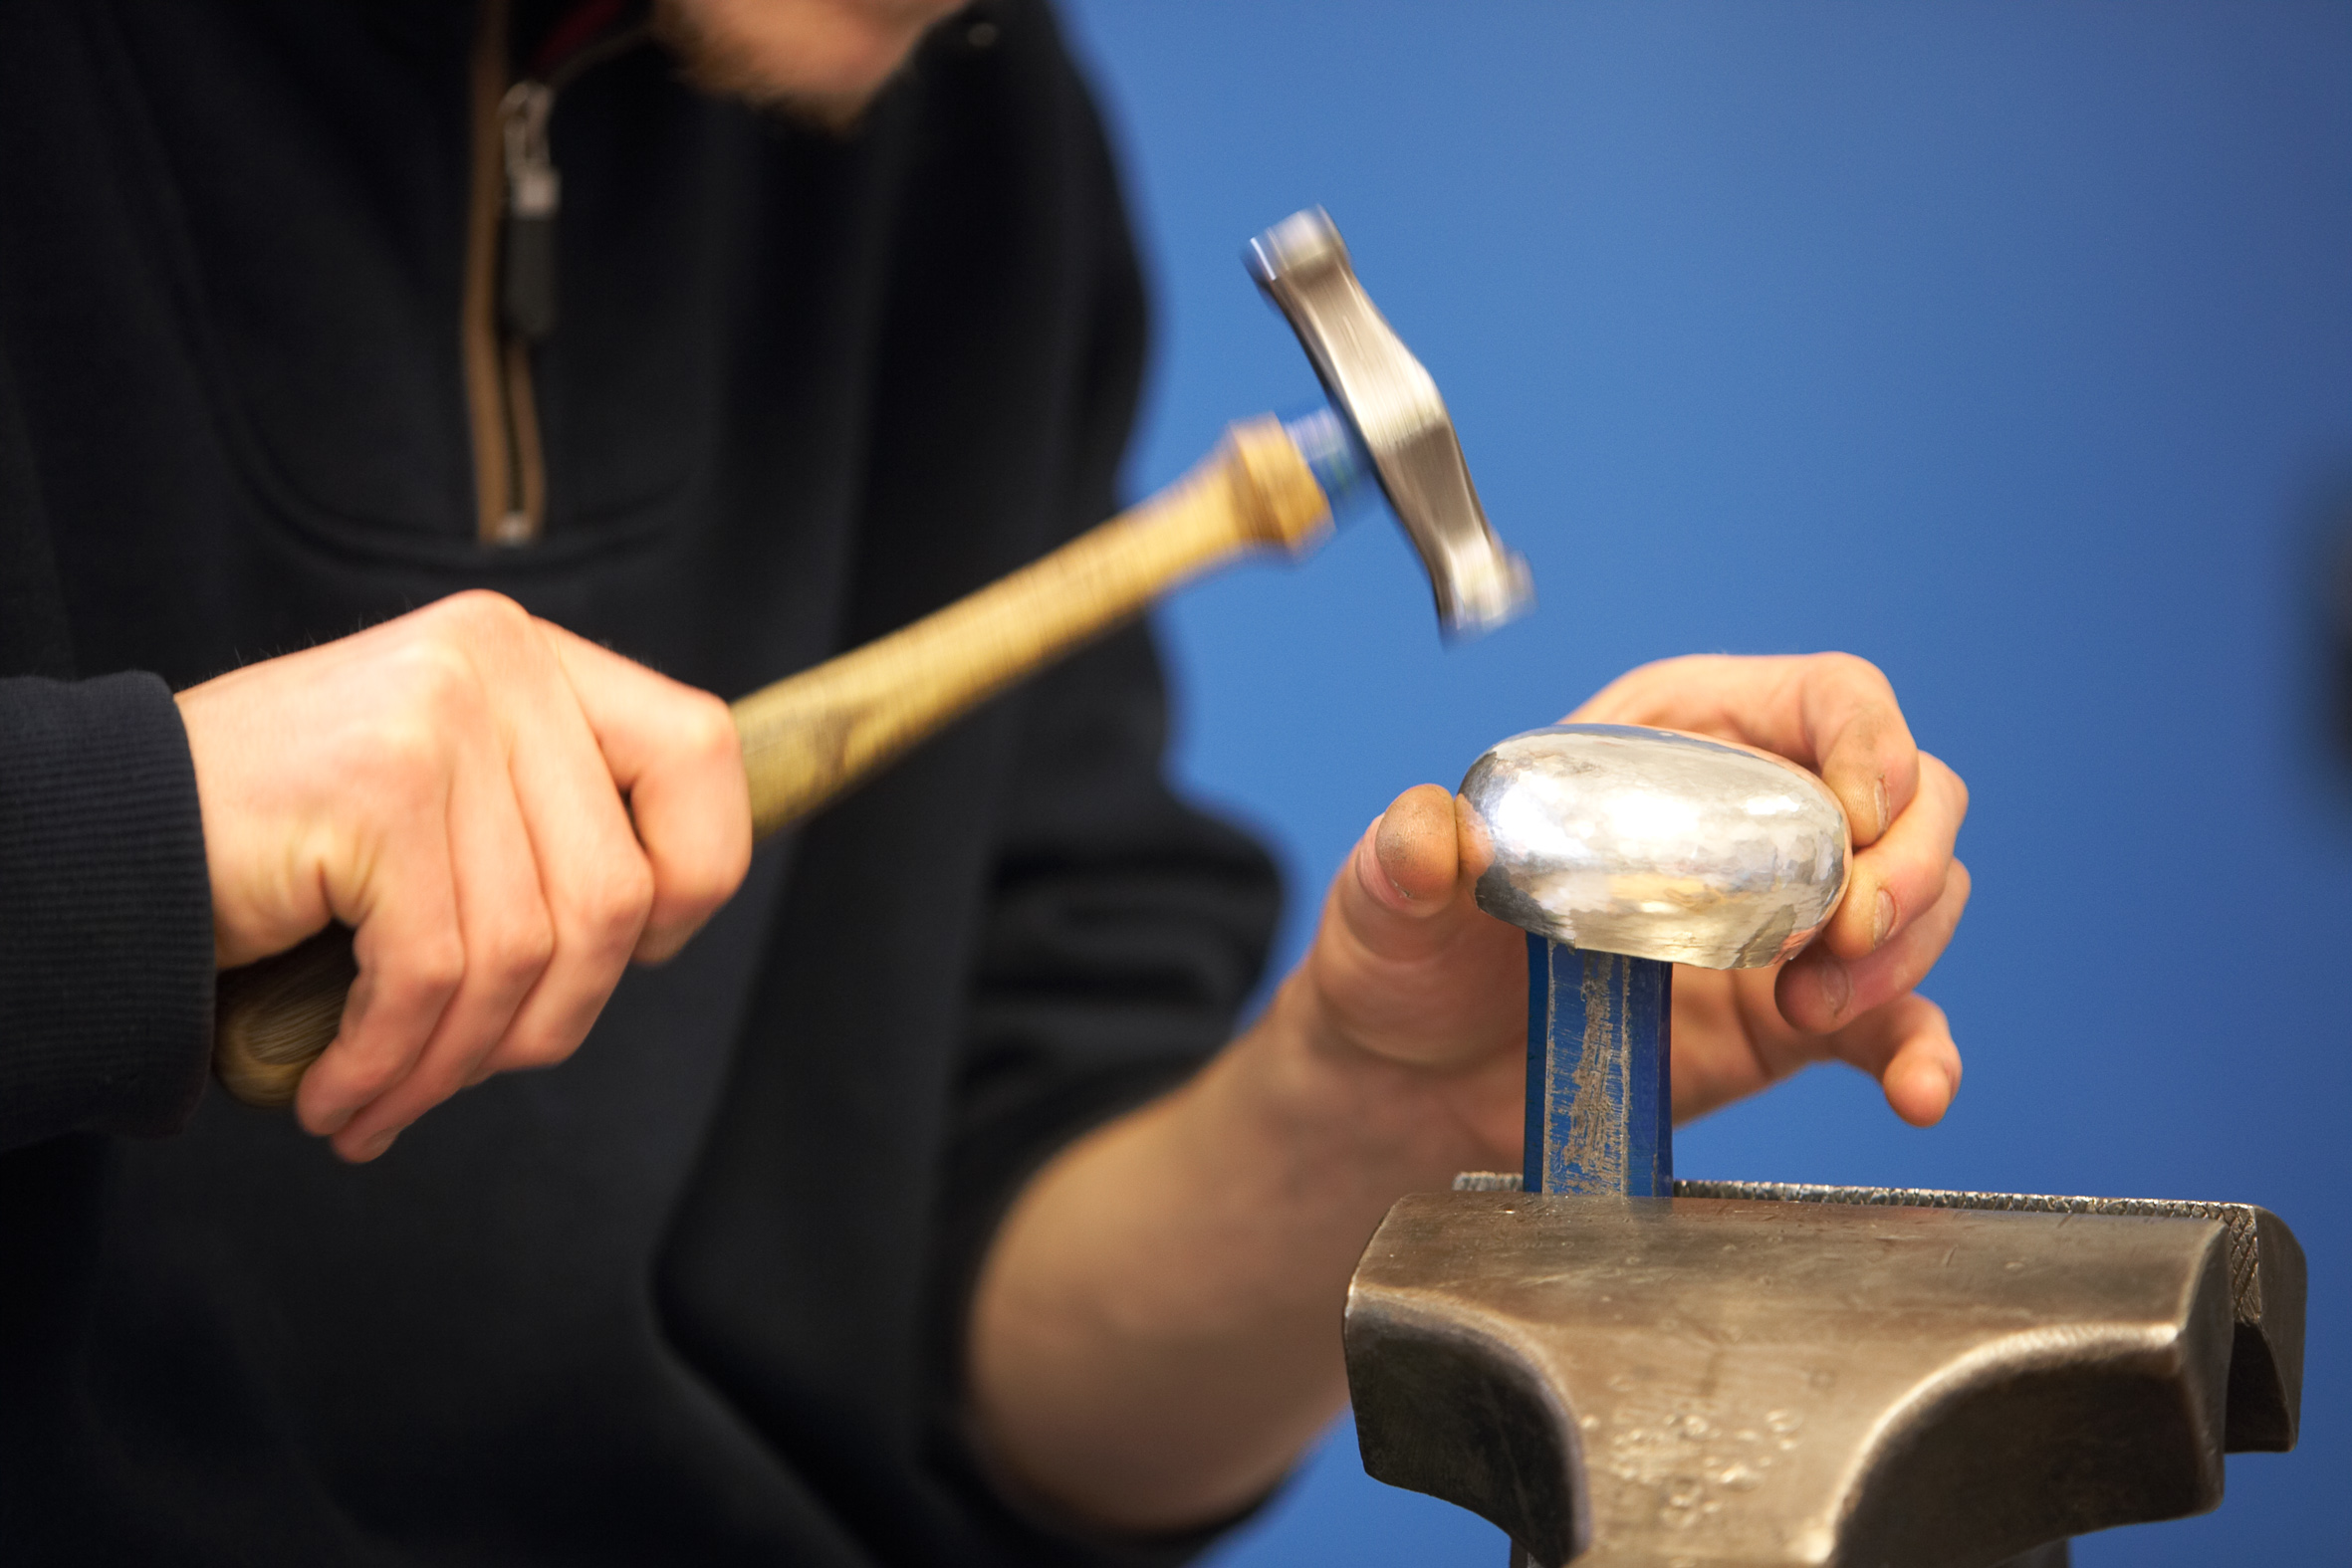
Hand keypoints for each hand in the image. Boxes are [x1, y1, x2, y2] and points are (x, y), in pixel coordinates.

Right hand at [176, 591, 750, 1161]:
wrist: (97, 843)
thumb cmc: (278, 846)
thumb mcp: (447, 804)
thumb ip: (547, 830)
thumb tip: (660, 930)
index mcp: (532, 656)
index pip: (700, 752)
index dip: (696, 875)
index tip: (635, 954)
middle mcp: (497, 661)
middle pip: (615, 890)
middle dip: (549, 1020)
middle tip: (468, 1069)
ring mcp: (437, 714)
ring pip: (527, 950)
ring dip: (457, 1061)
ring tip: (387, 1098)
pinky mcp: (376, 787)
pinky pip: (434, 974)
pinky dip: (392, 1061)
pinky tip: (341, 1095)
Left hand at [1295, 652, 1969, 1170]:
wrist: (1411, 1086)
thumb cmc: (1410, 957)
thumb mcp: (1388, 896)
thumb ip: (1407, 858)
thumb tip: (1430, 833)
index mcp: (1674, 738)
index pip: (1824, 698)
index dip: (1871, 739)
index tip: (1863, 811)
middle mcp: (1752, 816)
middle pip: (1910, 797)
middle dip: (1907, 858)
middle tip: (1851, 931)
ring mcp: (1788, 920)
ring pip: (1921, 900)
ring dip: (1902, 953)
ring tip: (1809, 1011)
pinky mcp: (1796, 1019)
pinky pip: (1893, 1022)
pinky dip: (1921, 1050)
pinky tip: (1919, 1088)